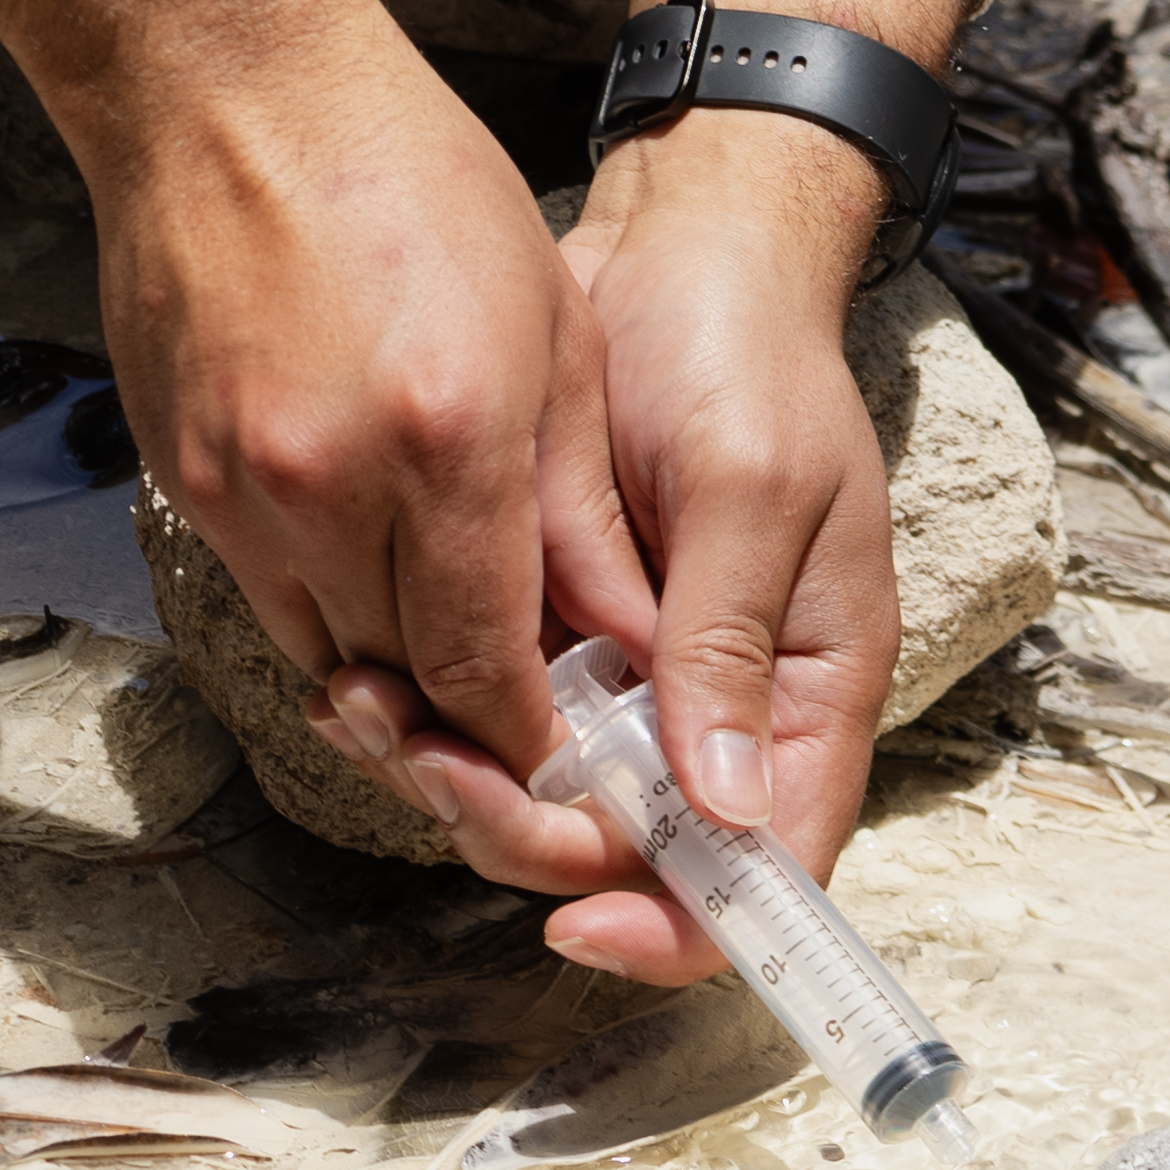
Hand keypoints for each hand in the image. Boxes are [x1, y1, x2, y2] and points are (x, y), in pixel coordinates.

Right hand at [0, 0, 624, 804]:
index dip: (532, 740)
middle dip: (468, 725)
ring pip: (325, 657)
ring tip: (449, 652)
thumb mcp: (549, 327)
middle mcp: (330, 483)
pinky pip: (264, 594)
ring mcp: (239, 484)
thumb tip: (617, 641)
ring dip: (391, 676)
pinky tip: (371, 564)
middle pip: (404, 686)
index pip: (489, 673)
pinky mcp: (180, 474)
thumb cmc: (412, 177)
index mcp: (447, 441)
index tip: (566, 755)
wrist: (228, 88)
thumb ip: (577, 506)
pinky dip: (324, 606)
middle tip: (520, 730)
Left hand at [303, 0, 973, 982]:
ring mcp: (633, 672)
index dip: (676, 925)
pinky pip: (496, 716)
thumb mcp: (752, 489)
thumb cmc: (745, 351)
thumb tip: (721, 813)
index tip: (578, 922)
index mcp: (805, 695)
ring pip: (542, 794)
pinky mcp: (558, 626)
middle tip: (422, 754)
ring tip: (364, 706)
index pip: (763, 874)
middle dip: (520, 828)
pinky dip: (432, 715)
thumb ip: (728, 643)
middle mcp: (717, 708)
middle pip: (625, 852)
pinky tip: (365, 676)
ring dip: (454, 775)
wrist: (680, 244)